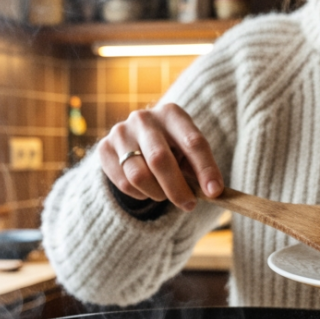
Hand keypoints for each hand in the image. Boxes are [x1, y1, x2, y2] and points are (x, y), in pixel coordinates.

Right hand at [97, 103, 223, 211]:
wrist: (135, 140)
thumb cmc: (172, 148)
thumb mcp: (188, 152)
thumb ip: (200, 169)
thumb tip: (214, 193)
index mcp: (172, 113)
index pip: (193, 142)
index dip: (205, 169)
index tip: (215, 193)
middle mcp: (144, 118)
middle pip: (160, 160)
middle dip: (177, 188)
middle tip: (189, 205)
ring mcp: (121, 132)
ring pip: (138, 176)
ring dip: (157, 193)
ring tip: (165, 194)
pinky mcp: (104, 148)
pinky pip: (124, 183)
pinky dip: (140, 194)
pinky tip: (147, 188)